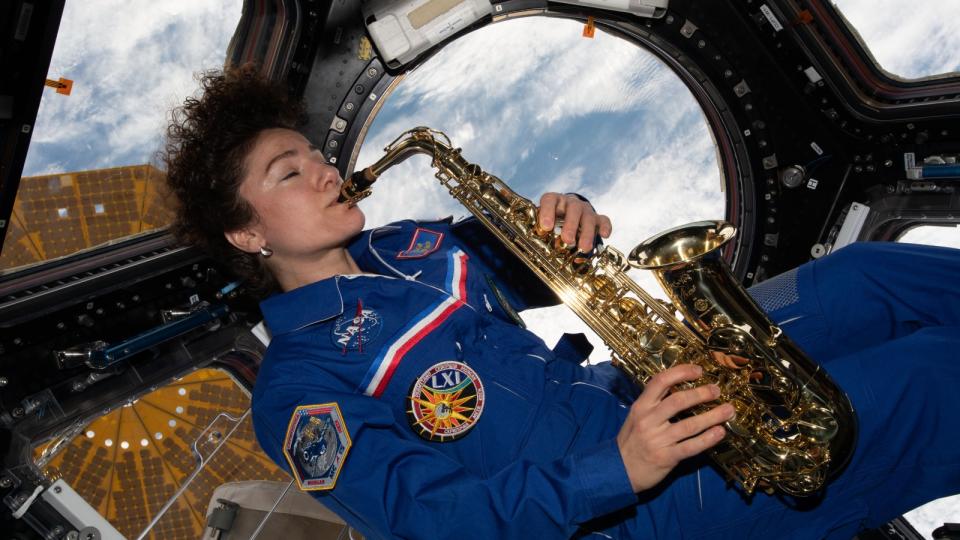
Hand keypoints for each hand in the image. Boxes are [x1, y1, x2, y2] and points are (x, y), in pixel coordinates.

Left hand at [537, 193, 611, 252]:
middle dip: (571, 225)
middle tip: (568, 240)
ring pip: (588, 216)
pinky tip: (604, 235)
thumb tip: (535, 248)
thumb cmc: (551, 222)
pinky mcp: (596, 218)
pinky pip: (603, 220)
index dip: (547, 212)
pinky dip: (605, 227)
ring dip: (586, 232)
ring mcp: (584, 210)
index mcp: (554, 201)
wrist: (567, 216)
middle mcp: (570, 203)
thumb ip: (541, 232)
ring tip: (583, 248)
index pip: (550, 200)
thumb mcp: (543, 225)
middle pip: (573, 209)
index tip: (546, 227)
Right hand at [616, 364, 734, 492]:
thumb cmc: (631, 441)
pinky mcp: (666, 457)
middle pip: (678, 401)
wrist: (619, 470)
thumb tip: (681, 389)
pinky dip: (708, 439)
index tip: (698, 370)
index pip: (660, 382)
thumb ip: (654, 404)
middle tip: (717, 390)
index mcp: (641, 407)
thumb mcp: (636, 417)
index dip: (681, 372)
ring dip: (712, 416)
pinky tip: (720, 432)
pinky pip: (691, 446)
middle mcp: (648, 420)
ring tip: (728, 410)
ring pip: (690, 424)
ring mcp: (658, 440)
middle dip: (701, 394)